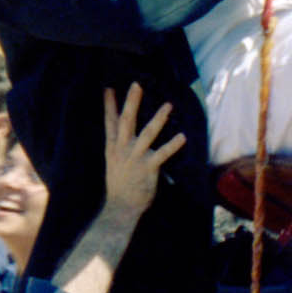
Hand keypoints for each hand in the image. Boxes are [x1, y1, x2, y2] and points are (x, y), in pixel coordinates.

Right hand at [100, 85, 184, 217]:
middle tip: (136, 84)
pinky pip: (162, 154)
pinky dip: (173, 145)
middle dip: (131, 102)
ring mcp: (135, 158)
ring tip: (168, 105)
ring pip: (147, 134)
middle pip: (126, 121)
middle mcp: (122, 149)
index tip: (108, 88)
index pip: (110, 122)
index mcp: (113, 147)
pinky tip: (183, 137)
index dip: (109, 105)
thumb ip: (119, 145)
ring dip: (158, 119)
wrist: (120, 207)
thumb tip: (124, 132)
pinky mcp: (147, 168)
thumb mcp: (114, 161)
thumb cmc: (120, 184)